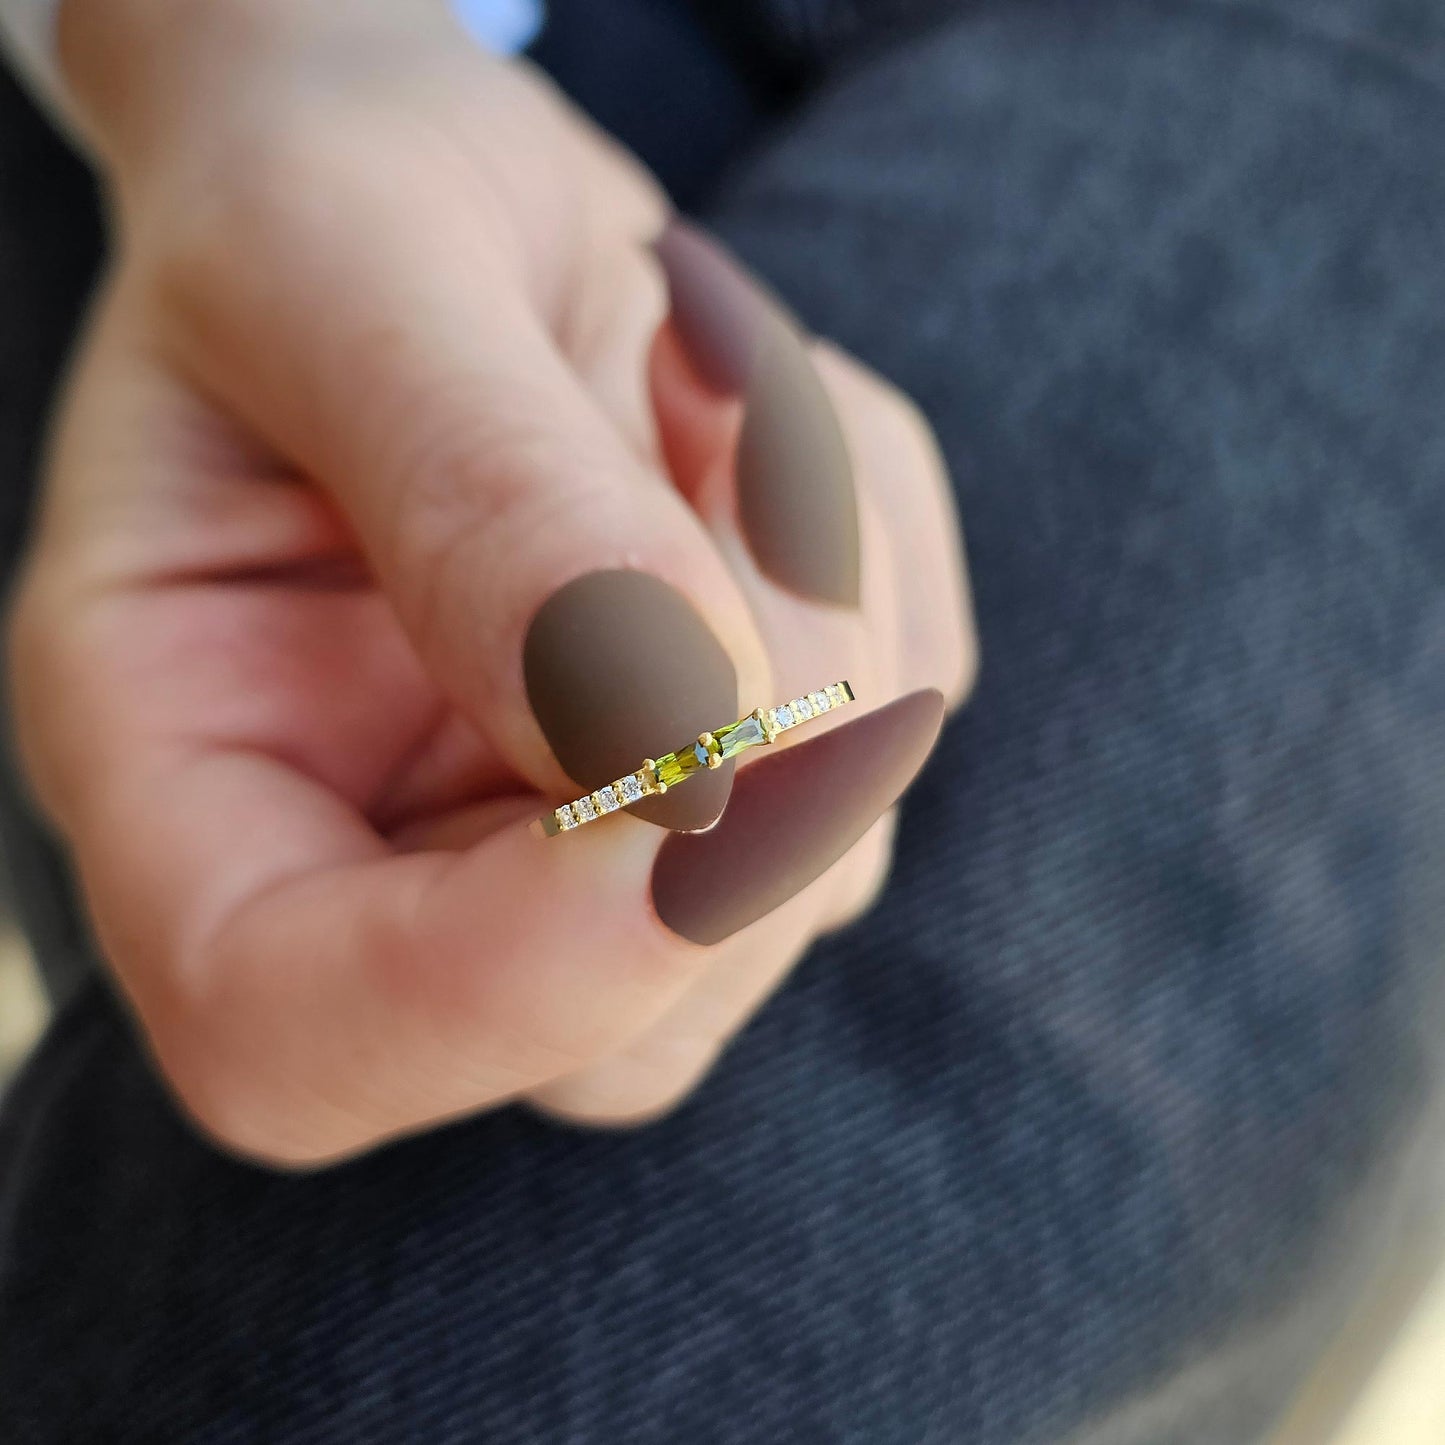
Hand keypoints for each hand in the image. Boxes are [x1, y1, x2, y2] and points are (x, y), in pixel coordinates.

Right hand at [10, 0, 974, 1163]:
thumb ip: (482, 496)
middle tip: (719, 446)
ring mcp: (567, 843)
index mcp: (188, 773)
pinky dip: (873, 565)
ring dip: (826, 614)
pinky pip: (881, 742)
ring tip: (705, 389)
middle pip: (612, 1025)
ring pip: (795, 888)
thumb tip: (684, 737)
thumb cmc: (327, 198)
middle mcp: (379, 857)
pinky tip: (747, 431)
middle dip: (746, 769)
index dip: (525, 975)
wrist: (429, 179)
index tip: (704, 770)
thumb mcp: (340, 259)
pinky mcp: (719, 781)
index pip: (300, 1036)